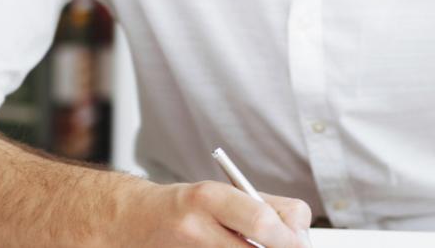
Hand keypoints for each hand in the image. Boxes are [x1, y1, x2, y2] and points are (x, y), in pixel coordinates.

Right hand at [112, 180, 312, 247]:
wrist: (134, 222)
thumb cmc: (183, 206)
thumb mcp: (219, 193)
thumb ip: (263, 206)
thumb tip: (300, 233)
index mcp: (208, 197)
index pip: (263, 222)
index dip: (290, 237)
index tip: (299, 241)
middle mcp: (196, 228)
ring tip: (251, 245)